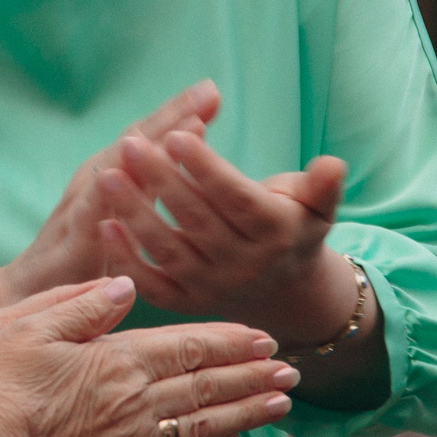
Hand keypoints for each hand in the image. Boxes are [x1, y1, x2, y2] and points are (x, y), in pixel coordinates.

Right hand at [0, 80, 217, 299]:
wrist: (32, 290)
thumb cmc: (88, 250)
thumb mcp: (128, 214)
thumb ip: (155, 186)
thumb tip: (200, 165)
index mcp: (115, 174)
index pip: (149, 135)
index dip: (181, 112)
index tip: (214, 90)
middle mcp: (97, 180)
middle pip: (136, 140)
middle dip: (174, 116)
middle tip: (209, 93)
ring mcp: (82, 204)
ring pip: (117, 168)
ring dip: (151, 146)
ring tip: (187, 126)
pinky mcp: (74, 239)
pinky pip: (93, 214)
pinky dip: (110, 195)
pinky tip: (125, 180)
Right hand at [0, 279, 296, 436]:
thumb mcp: (26, 328)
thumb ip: (82, 305)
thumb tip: (125, 285)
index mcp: (118, 361)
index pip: (188, 346)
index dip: (228, 341)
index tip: (263, 337)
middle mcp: (138, 404)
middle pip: (208, 386)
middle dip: (252, 376)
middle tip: (290, 371)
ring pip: (205, 424)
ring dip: (246, 412)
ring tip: (279, 404)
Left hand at [97, 128, 352, 343]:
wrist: (288, 293)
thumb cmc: (294, 228)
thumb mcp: (317, 207)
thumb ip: (323, 186)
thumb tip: (332, 164)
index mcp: (276, 233)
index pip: (236, 198)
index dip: (208, 168)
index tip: (179, 133)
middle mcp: (244, 264)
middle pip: (196, 220)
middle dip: (161, 180)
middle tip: (131, 144)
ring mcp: (213, 287)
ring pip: (168, 250)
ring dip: (134, 213)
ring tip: (106, 175)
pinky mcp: (188, 303)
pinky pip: (153, 284)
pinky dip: (127, 259)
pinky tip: (105, 225)